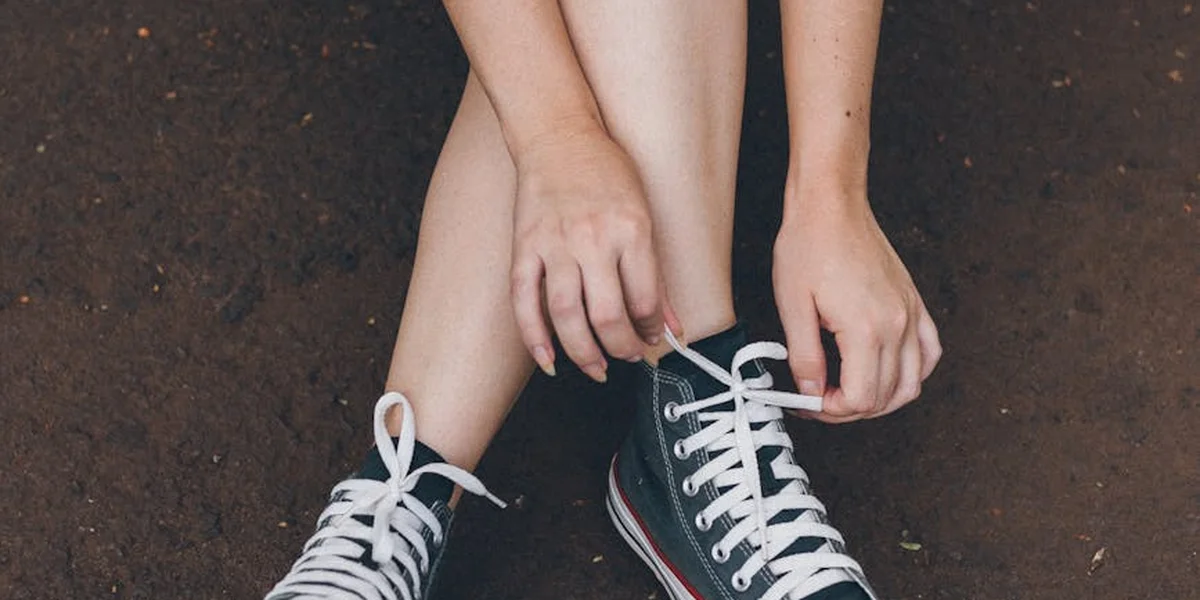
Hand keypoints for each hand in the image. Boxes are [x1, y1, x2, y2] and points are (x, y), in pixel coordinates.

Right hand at [510, 121, 672, 381]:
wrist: (558, 135)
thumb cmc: (607, 173)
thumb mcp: (644, 215)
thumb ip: (656, 275)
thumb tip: (673, 327)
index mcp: (631, 229)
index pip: (645, 299)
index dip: (650, 329)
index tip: (652, 339)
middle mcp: (593, 238)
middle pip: (608, 314)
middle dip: (622, 347)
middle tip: (628, 357)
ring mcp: (555, 243)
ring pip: (567, 314)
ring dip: (583, 352)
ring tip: (597, 368)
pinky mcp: (525, 246)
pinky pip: (525, 300)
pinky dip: (535, 336)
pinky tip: (548, 360)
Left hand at [773, 190, 941, 421]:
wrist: (830, 206)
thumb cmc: (809, 246)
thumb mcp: (792, 306)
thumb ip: (804, 358)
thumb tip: (809, 393)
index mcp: (866, 329)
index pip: (861, 398)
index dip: (831, 411)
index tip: (807, 401)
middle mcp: (897, 325)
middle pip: (885, 397)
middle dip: (849, 408)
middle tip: (817, 399)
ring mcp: (911, 314)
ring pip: (912, 383)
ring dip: (881, 399)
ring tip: (846, 392)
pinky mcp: (914, 303)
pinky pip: (928, 353)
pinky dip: (911, 373)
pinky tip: (885, 372)